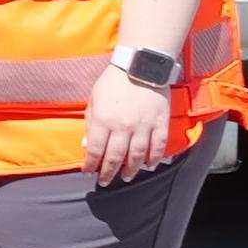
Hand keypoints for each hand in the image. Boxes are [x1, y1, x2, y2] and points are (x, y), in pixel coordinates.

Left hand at [80, 63, 177, 184]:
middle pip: (115, 158)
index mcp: (103, 120)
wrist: (140, 66)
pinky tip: (149, 165)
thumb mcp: (94, 99)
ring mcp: (143, 126)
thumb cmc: (113, 82)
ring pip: (137, 156)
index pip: (94, 150)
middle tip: (105, 181)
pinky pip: (158, 146)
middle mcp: (123, 127)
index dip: (90, 164)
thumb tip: (86, 145)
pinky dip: (154, 159)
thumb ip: (90, 122)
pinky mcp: (160, 123)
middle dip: (108, 172)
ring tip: (126, 177)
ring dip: (131, 170)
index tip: (88, 172)